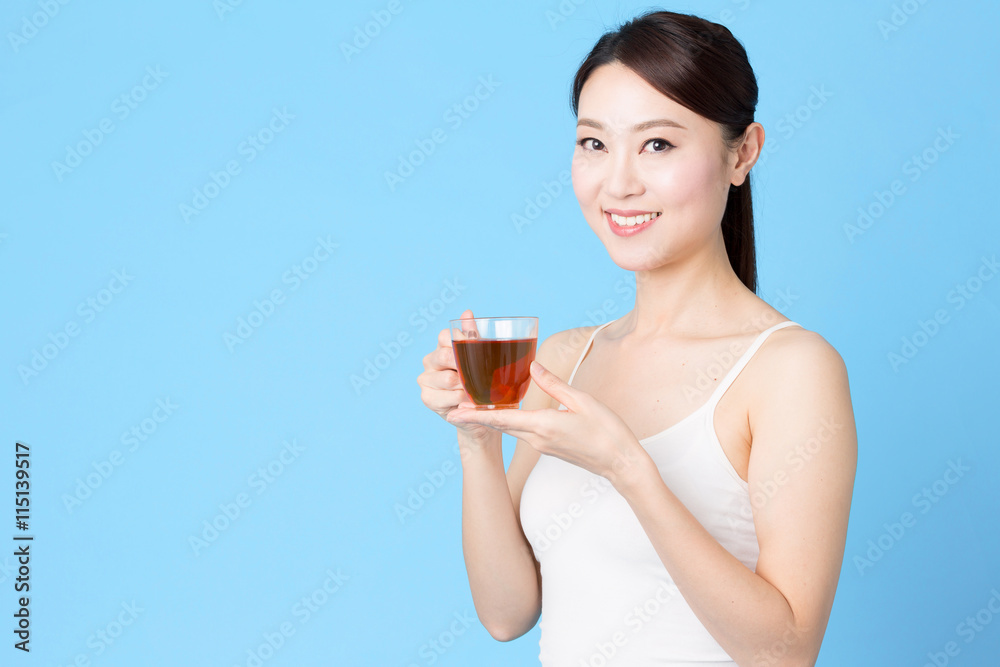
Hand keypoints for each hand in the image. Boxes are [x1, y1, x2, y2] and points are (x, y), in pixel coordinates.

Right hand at [417, 309, 496, 443]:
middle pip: (445, 356)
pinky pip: (446, 397)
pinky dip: (460, 401)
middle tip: (481, 376)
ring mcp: (425, 379)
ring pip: (447, 379)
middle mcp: (430, 360)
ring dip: (465, 387)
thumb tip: (467, 313)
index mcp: (442, 346)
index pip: (445, 336)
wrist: (478, 412)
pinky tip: (467, 402)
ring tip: (475, 392)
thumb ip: (473, 337)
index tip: (478, 354)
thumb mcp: (481, 358)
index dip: (462, 343)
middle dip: (464, 367)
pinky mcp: (426, 397)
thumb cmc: (480, 381)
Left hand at [446, 359, 653, 488]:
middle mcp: (538, 439)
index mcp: (544, 426)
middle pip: (501, 425)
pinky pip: (523, 433)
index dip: (475, 416)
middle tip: (455, 406)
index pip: (501, 420)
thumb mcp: (582, 400)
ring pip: (512, 429)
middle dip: (477, 416)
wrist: (621, 464)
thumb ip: (554, 384)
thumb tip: (533, 367)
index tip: (454, 413)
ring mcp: (543, 446)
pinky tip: (505, 414)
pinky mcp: (550, 448)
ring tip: (473, 407)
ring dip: (492, 420)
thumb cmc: (607, 432)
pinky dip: (510, 423)